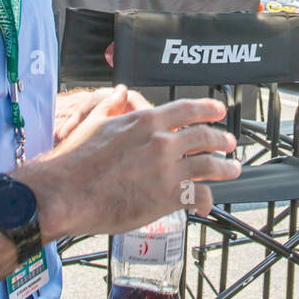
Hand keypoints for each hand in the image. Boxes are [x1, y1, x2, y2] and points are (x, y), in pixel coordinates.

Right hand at [17, 86, 241, 238]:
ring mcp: (167, 170)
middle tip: (230, 143)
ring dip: (224, 168)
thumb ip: (113, 106)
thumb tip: (121, 93)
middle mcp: (161, 142)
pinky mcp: (166, 197)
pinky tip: (206, 205)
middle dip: (221, 140)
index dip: (207, 109)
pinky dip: (206, 201)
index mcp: (146, 121)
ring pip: (209, 166)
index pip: (186, 109)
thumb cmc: (75, 160)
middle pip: (204, 137)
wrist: (66, 192)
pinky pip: (198, 197)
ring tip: (232, 169)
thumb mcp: (95, 123)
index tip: (218, 111)